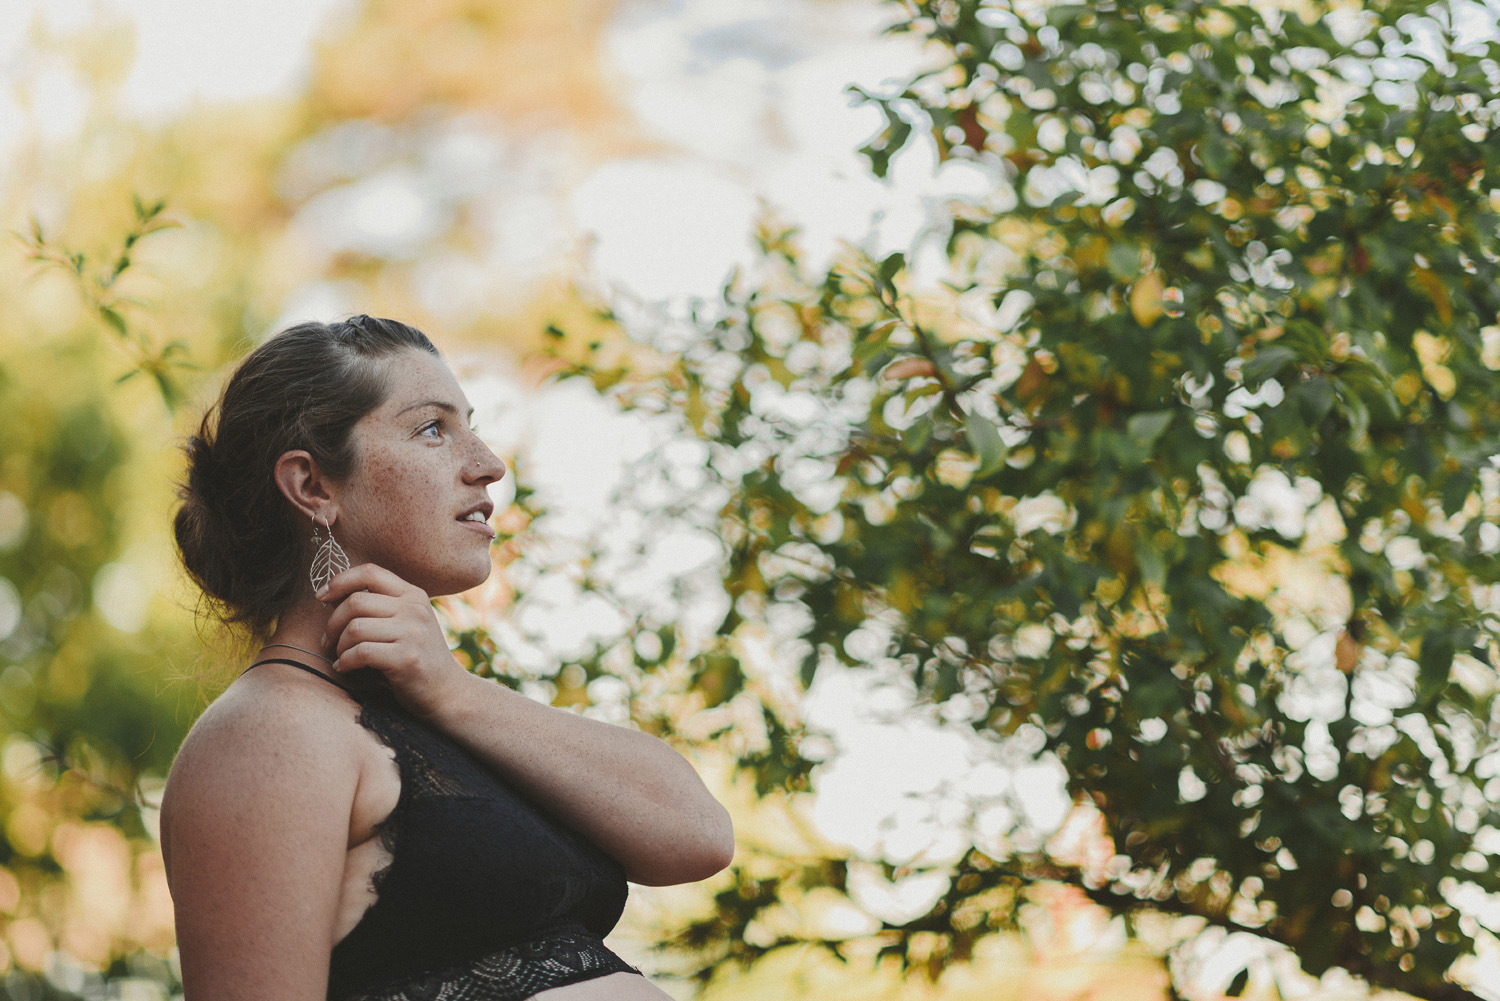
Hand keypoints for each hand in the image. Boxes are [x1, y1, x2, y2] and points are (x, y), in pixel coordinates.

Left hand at [318, 563, 469, 719]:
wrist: (446, 691)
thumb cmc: (416, 656)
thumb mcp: (406, 622)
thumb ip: (379, 606)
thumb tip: (332, 595)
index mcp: (413, 595)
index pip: (370, 572)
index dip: (340, 581)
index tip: (322, 597)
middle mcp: (415, 609)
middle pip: (356, 602)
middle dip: (333, 622)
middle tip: (328, 640)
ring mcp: (413, 633)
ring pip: (355, 628)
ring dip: (339, 645)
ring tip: (341, 656)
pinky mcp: (406, 659)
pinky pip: (361, 652)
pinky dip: (345, 661)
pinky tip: (345, 668)